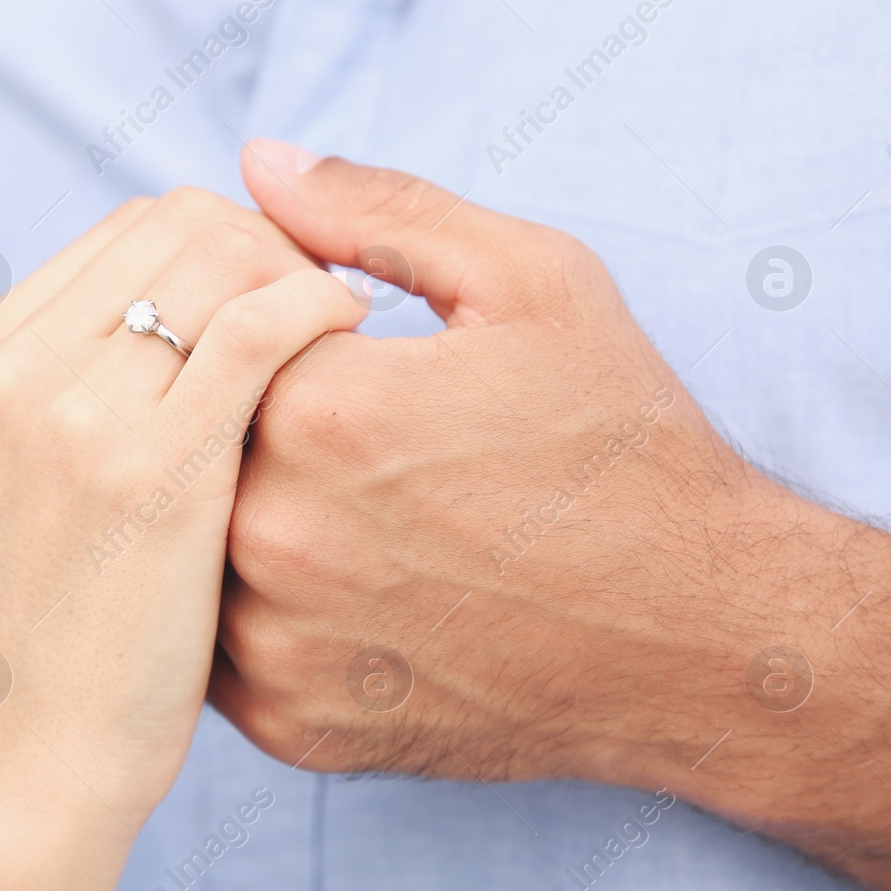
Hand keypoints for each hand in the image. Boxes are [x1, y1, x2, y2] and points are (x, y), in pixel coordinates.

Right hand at [0, 191, 364, 890]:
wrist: (50, 741)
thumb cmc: (80, 609)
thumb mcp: (45, 467)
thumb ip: (91, 369)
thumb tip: (192, 282)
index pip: (139, 225)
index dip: (233, 239)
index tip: (288, 293)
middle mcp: (20, 360)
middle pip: (183, 223)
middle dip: (275, 246)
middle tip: (329, 308)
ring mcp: (75, 410)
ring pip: (223, 256)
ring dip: (303, 273)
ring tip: (345, 329)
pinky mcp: (153, 465)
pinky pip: (258, 326)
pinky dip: (320, 307)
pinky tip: (352, 342)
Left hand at [211, 141, 766, 783]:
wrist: (697, 637)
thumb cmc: (621, 451)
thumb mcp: (531, 283)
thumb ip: (380, 212)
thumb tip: (258, 165)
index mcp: (318, 408)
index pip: (223, 334)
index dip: (279, 335)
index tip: (347, 357)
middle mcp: (276, 532)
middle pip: (195, 443)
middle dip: (256, 429)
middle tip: (362, 450)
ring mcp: (278, 642)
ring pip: (194, 547)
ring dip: (244, 521)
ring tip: (354, 518)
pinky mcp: (290, 724)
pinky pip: (220, 645)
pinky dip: (260, 611)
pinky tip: (340, 591)